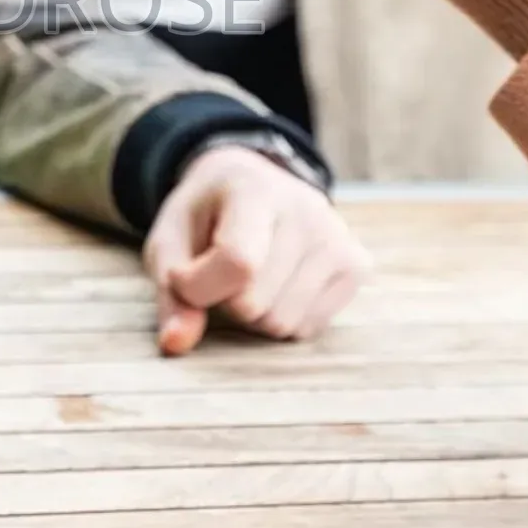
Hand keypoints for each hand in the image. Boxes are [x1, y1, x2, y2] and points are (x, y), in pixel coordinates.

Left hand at [143, 147, 369, 356]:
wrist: (252, 182)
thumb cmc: (206, 215)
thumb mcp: (170, 239)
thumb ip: (171, 291)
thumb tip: (176, 344)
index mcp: (254, 189)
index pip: (237, 263)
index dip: (200, 286)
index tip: (182, 275)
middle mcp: (306, 210)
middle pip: (256, 304)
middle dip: (225, 300)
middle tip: (222, 269)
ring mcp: (339, 238)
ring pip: (282, 324)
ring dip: (254, 314)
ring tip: (251, 275)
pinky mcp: (357, 265)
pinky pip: (308, 329)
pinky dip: (283, 317)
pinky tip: (279, 282)